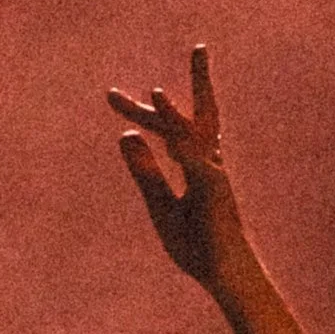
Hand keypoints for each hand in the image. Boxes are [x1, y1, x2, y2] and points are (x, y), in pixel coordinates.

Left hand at [107, 45, 251, 297]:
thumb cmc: (198, 244)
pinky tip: (168, 137)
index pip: (169, 129)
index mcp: (196, 165)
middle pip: (197, 116)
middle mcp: (208, 163)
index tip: (110, 96)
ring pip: (194, 135)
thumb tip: (125, 135)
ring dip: (174, 116)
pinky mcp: (214, 192)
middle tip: (182, 57)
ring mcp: (213, 175)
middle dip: (190, 87)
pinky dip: (182, 146)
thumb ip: (144, 171)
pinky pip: (196, 163)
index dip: (142, 112)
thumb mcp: (160, 204)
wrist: (224, 276)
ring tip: (155, 94)